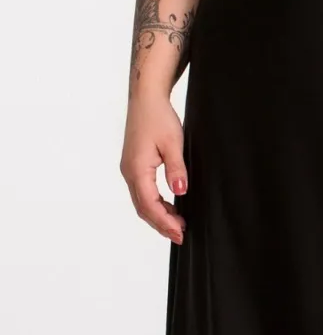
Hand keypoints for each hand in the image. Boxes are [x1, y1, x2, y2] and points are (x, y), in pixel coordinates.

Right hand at [120, 90, 187, 242]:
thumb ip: (176, 169)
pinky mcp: (133, 165)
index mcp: (137, 170)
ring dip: (158, 215)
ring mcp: (129, 169)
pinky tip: (168, 205)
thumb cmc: (158, 116)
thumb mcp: (173, 143)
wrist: (145, 98)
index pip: (150, 205)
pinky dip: (154, 203)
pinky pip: (142, 191)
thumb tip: (181, 193)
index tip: (180, 232)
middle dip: (161, 224)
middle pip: (143, 208)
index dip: (165, 222)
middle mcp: (129, 173)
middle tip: (180, 235)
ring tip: (177, 224)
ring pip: (142, 201)